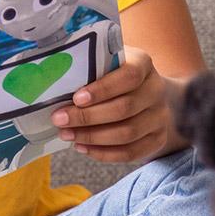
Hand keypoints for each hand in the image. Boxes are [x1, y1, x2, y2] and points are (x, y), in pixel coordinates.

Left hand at [51, 46, 187, 162]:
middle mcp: (156, 91)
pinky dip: (104, 153)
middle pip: (124, 109)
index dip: (103, 89)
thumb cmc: (113, 75)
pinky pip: (131, 152)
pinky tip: (83, 148)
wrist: (145, 93)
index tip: (76, 98)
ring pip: (127, 134)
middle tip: (60, 120)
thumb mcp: (105, 62)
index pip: (128, 77)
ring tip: (68, 135)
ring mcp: (160, 117)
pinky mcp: (157, 139)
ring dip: (93, 137)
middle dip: (88, 118)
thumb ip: (89, 67)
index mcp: (144, 64)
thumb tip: (54, 78)